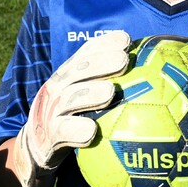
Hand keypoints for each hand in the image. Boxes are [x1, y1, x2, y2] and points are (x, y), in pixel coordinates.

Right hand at [13, 30, 130, 186]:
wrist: (36, 146)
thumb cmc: (70, 118)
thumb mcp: (82, 98)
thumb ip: (106, 84)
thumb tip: (151, 75)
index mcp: (68, 75)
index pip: (85, 54)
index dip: (103, 44)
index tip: (125, 40)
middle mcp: (58, 88)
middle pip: (78, 71)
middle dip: (100, 63)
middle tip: (124, 60)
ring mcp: (51, 110)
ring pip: (70, 99)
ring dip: (90, 94)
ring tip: (110, 92)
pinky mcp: (48, 135)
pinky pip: (62, 132)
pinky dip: (76, 131)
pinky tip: (92, 132)